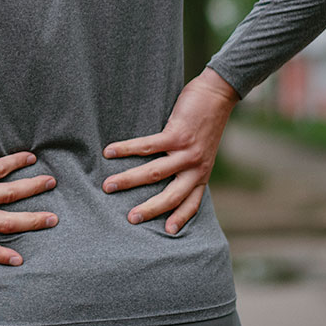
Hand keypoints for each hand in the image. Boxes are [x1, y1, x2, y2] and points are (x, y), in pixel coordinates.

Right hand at [101, 67, 238, 233]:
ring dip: (128, 180)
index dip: (180, 218)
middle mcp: (196, 167)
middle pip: (172, 196)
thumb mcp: (203, 149)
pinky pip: (147, 146)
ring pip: (154, 173)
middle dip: (150, 209)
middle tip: (130, 218)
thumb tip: (164, 171)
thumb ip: (188, 163)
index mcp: (202, 173)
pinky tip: (109, 151)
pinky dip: (126, 149)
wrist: (218, 94)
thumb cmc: (207, 120)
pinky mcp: (177, 135)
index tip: (167, 231)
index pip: (192, 202)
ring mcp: (187, 152)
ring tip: (108, 185)